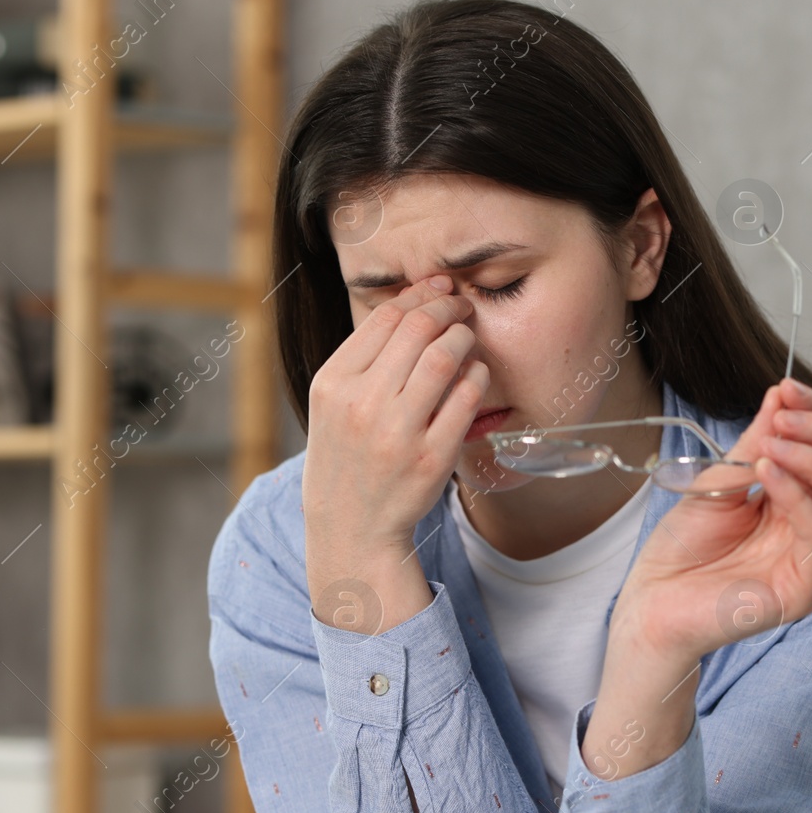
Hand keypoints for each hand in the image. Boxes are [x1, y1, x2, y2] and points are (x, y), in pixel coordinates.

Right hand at [302, 275, 487, 612]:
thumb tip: (414, 302)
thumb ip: (365, 357)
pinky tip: (476, 372)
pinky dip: (477, 375)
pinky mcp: (431, 458)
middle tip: (463, 306)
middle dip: (448, 307)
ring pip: (445, 357)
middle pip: (418, 330)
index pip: (385, 318)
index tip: (440, 287)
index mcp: (333, 384)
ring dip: (465, 338)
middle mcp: (362, 405)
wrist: (351, 525)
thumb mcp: (334, 402)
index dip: (420, 294)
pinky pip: (466, 398)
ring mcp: (398, 433)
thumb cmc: (346, 454)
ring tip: (469, 337)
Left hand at [612, 377, 811, 662]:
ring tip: (773, 442)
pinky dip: (796, 493)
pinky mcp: (802, 592)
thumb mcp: (720, 480)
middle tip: (785, 415)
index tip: (787, 388)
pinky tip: (765, 471)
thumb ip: (756, 444)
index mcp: (801, 505)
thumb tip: (782, 395)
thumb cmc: (682, 549)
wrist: (650, 603)